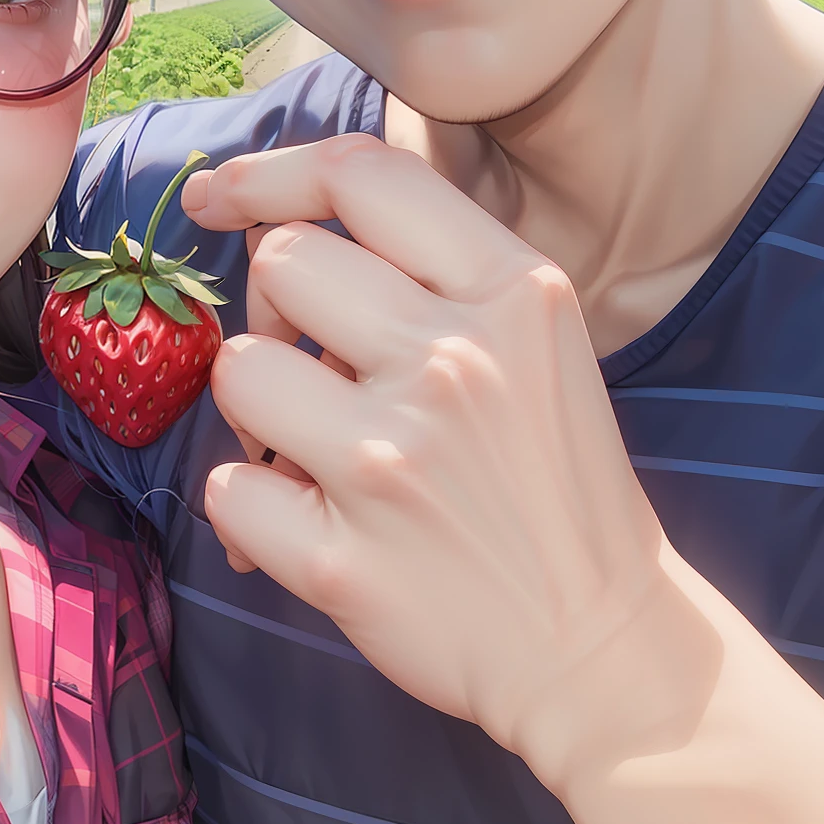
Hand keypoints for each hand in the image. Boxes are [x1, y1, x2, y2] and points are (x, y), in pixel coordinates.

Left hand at [183, 136, 675, 779]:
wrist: (600, 650)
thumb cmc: (549, 481)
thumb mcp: (533, 341)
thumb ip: (426, 271)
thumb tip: (267, 220)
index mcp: (513, 292)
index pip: (363, 174)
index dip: (272, 172)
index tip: (222, 194)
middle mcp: (455, 362)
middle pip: (285, 261)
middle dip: (278, 308)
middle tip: (314, 367)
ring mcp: (393, 463)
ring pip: (240, 369)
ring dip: (259, 409)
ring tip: (316, 451)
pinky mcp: (342, 562)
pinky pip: (228, 489)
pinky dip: (252, 508)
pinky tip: (312, 526)